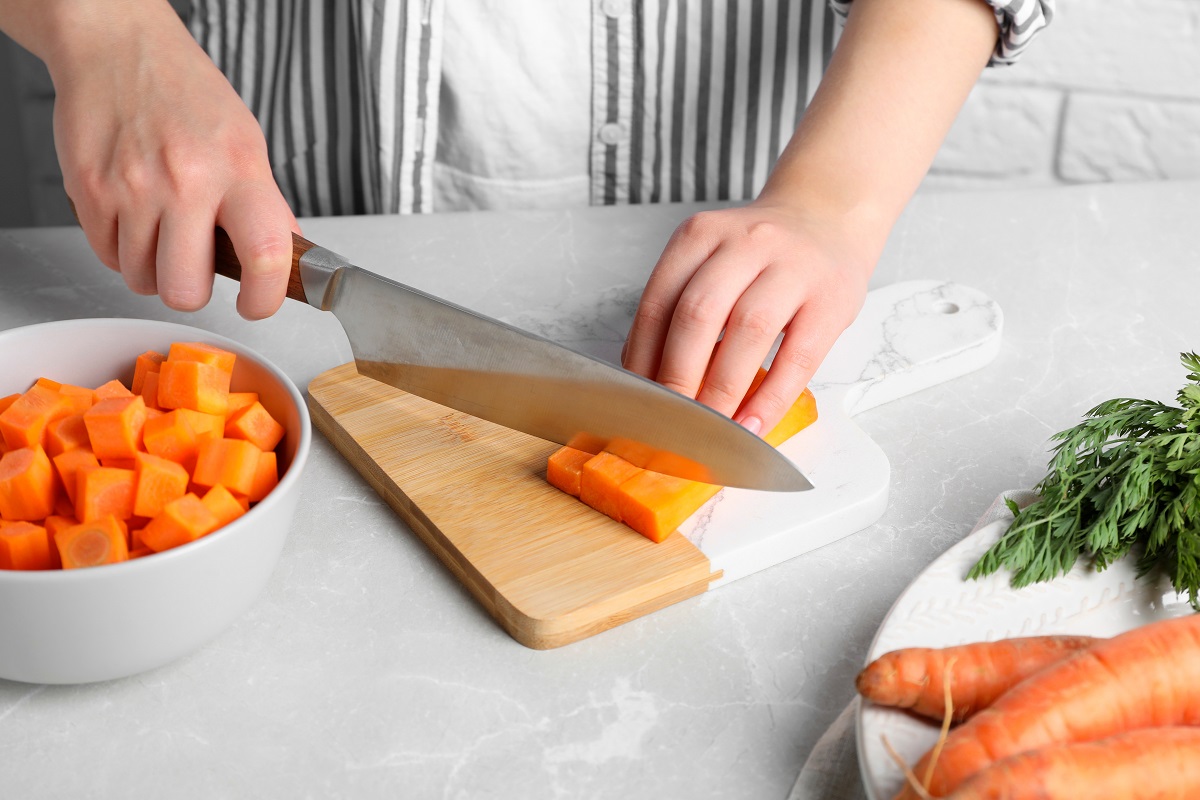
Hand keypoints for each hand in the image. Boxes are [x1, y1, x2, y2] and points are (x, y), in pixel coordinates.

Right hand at [44, 2, 296, 318]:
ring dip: (153, 269)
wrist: (119, 47)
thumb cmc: (187, 94)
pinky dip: (120, 249)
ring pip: (141, 280)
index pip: (267, 254)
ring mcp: (133, 187)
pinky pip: (106, 256)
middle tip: (197, 269)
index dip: (266, 298)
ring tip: (162, 231)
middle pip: (186, 290)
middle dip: (192, 291)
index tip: (259, 305)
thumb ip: (266, 205)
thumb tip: (288, 259)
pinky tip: (133, 216)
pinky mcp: (89, 190)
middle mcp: (187, 180)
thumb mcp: (246, 143)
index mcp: (239, 169)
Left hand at [622, 200, 878, 436]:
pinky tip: (752, 425)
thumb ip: (680, 306)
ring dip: (722, 390)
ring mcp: (792, 267)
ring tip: (708, 429)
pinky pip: (798, 358)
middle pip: (699, 313)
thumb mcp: (712, 261)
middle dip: (678, 377)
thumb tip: (647, 379)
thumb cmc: (760, 257)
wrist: (828, 218)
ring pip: (748, 330)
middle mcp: (745, 243)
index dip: (644, 357)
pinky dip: (770, 399)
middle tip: (668, 421)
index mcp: (702, 235)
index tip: (638, 400)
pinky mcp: (831, 300)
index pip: (659, 301)